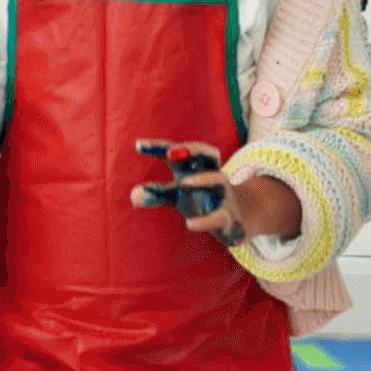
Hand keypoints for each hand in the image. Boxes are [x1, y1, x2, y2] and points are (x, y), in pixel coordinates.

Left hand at [131, 139, 300, 248]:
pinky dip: (206, 220)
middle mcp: (211, 176)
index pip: (178, 152)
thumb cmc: (201, 201)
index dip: (159, 147)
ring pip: (219, 180)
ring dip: (203, 179)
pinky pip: (220, 216)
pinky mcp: (228, 217)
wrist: (237, 220)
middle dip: (193, 150)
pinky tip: (189, 224)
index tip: (139, 145)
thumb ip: (156, 193)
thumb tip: (134, 197)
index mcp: (194, 169)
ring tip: (184, 183)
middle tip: (171, 153)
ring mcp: (222, 195)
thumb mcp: (176, 195)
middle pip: (208, 154)